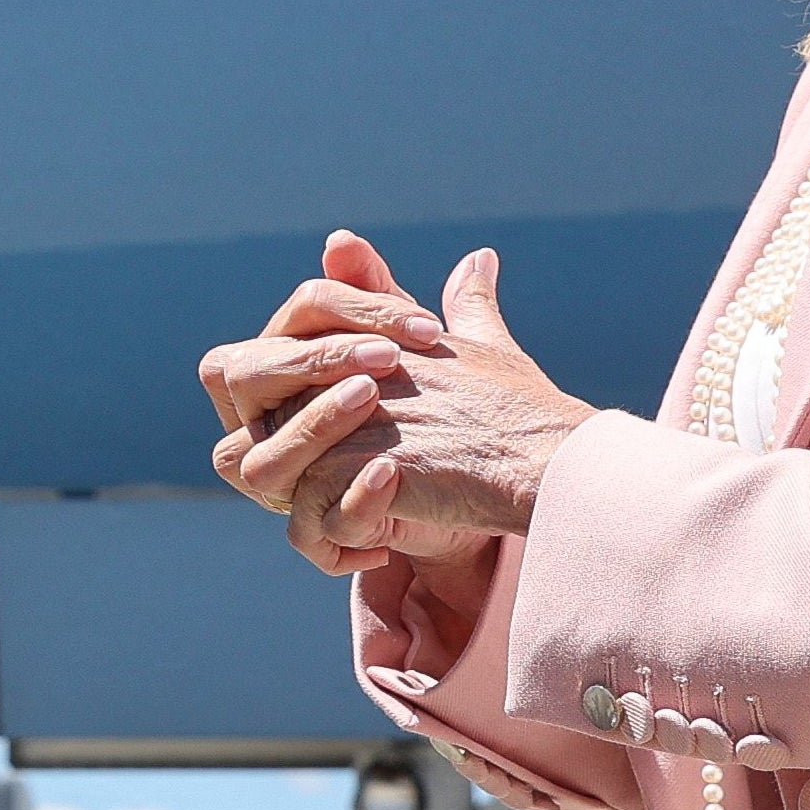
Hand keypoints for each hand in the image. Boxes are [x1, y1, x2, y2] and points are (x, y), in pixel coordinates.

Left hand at [203, 232, 592, 573]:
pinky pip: (308, 523)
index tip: (352, 464)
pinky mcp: (350, 470)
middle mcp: (335, 380)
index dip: (299, 429)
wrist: (549, 457)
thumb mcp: (485, 345)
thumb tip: (479, 259)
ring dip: (308, 513)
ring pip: (267, 477)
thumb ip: (466, 304)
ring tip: (362, 536)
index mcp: (356, 345)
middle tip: (338, 505)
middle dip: (286, 471)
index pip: (281, 383)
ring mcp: (339, 423)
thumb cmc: (525, 408)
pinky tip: (380, 550)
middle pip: (260, 425)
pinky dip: (336, 547)